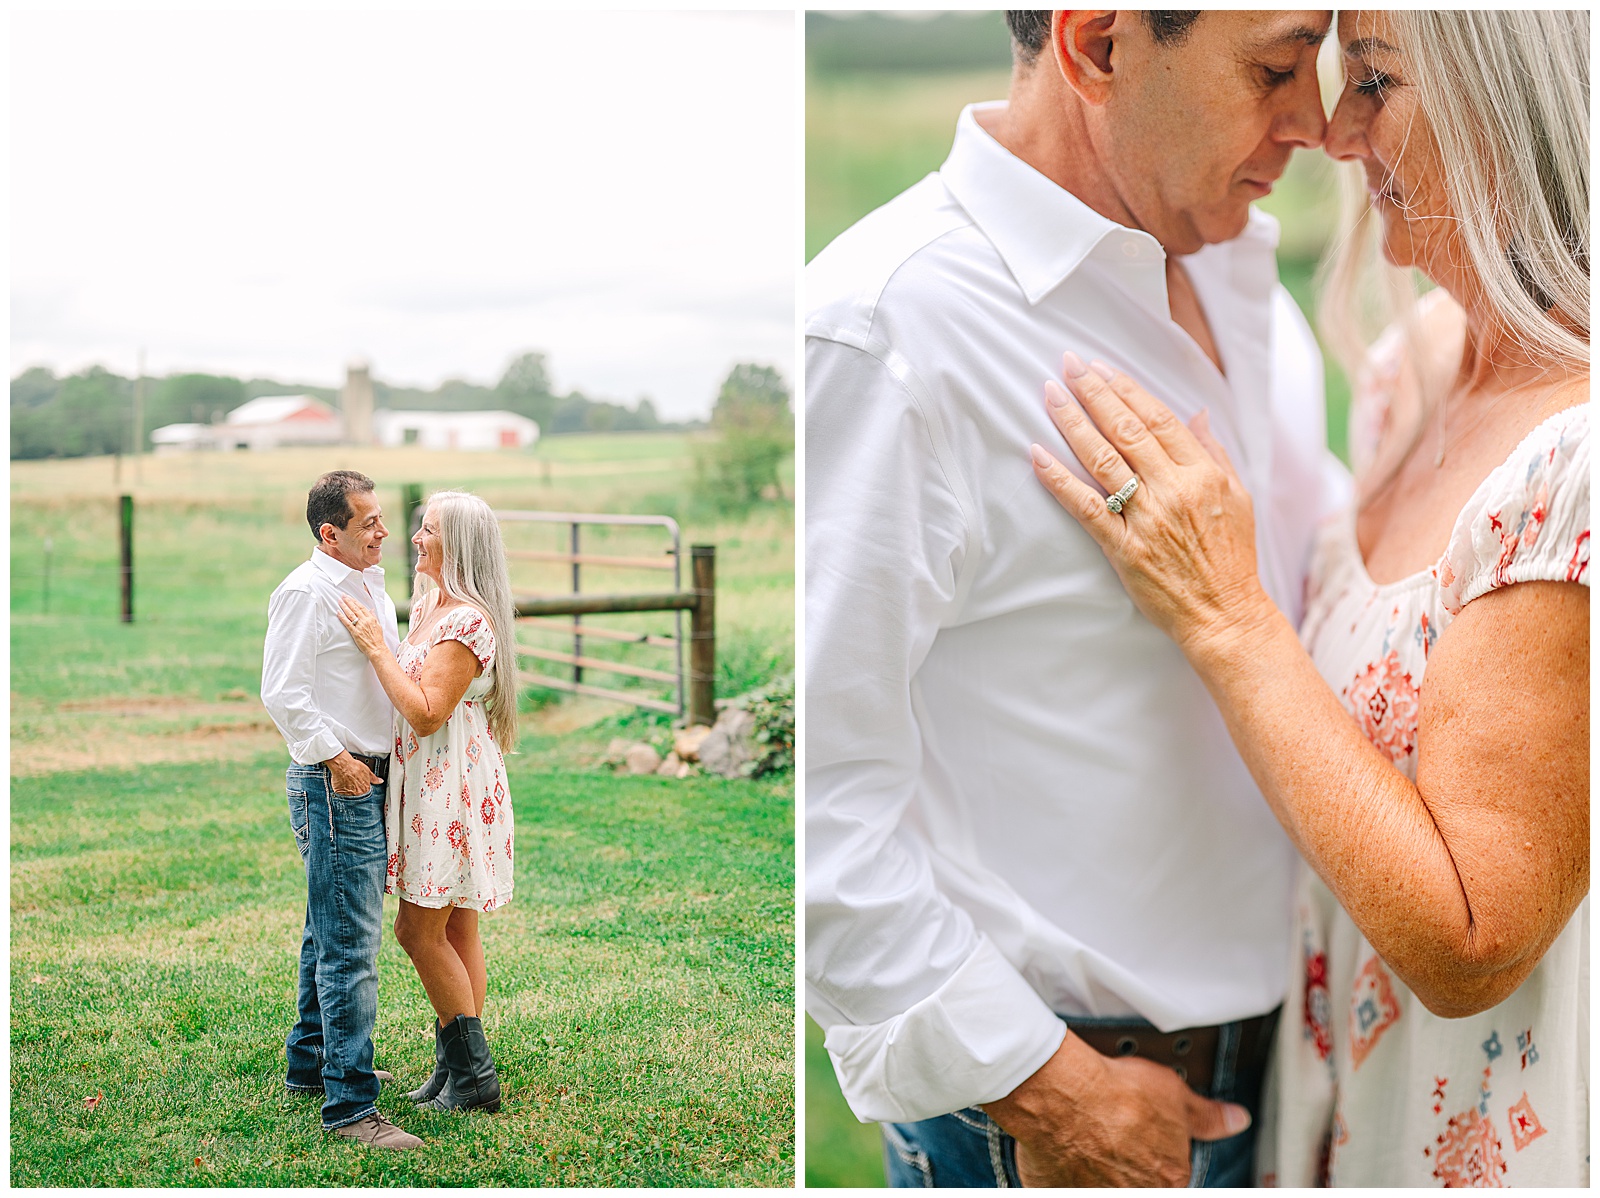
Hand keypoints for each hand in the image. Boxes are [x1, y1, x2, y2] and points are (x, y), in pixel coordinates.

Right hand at [326, 750, 380, 795]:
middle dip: (357, 791)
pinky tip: (342, 784)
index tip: (361, 786)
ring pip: (350, 795)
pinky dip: (342, 790)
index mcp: (365, 789)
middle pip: (358, 795)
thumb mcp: (367, 771)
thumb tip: (380, 781)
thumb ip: (374, 778)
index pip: (366, 793)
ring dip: (349, 791)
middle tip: (354, 783)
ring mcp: (347, 794)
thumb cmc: (354, 767)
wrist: (342, 765)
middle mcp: (356, 794)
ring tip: (348, 783)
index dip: (364, 790)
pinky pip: (342, 794)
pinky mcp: (339, 793)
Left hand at [336, 594, 387, 659]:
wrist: (377, 648)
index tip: (350, 597)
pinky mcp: (355, 632)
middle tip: (342, 595)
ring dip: (344, 606)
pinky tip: (338, 612)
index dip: (355, 601)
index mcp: (371, 618)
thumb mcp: (378, 625)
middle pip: (355, 608)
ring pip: (350, 614)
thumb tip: (371, 610)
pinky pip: (347, 623)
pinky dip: (342, 617)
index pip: (361, 607)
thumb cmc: (378, 638)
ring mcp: (359, 626)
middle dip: (348, 601)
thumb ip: (374, 617)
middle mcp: (365, 621)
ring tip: (339, 601)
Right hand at [982, 1032, 1249, 1186]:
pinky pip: (1067, 1181)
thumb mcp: (1176, 1096)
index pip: (1172, 1174)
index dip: (1159, 1151)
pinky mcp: (1056, 1189)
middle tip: (1118, 1131)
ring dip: (1100, 1167)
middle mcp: (1136, 1193)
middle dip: (1131, 1162)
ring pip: (1104, 1181)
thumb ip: (1208, 1117)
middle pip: (1139, 1180)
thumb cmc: (1118, 1095)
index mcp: (1170, 1180)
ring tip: (1091, 1135)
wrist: (1067, 1096)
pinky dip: (1068, 1168)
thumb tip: (1235, 1120)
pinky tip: (1066, 1145)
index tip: (1145, 1136)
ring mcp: (1094, 1193)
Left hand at [1028, 352, 1279, 662]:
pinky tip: (1036, 454)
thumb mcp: (1237, 497)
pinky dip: (1058, 479)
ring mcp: (1146, 518)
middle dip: (1093, 392)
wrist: (1225, 614)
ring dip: (1072, 422)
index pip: (1157, 418)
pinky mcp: (1123, 548)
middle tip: (1067, 363)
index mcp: (1203, 473)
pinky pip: (1084, 506)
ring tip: (1049, 394)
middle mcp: (1174, 489)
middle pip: (1125, 430)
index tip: (1101, 366)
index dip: (1126, 389)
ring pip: (1102, 459)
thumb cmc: (1231, 557)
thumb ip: (1214, 453)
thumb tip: (1197, 414)